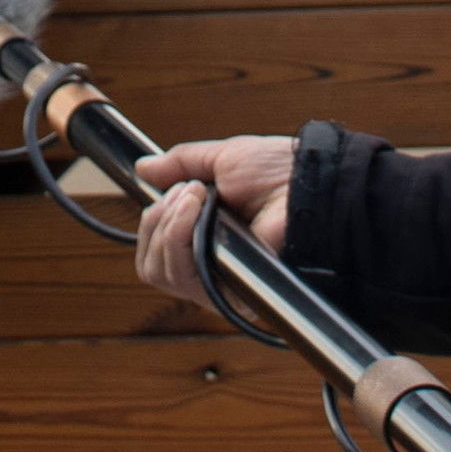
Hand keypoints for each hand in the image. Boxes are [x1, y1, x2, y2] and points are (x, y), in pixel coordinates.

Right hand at [134, 135, 295, 308]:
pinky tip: (197, 210)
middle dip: (158, 218)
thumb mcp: (224, 159)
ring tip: (196, 197)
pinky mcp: (227, 292)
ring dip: (167, 225)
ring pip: (159, 271)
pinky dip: (177, 236)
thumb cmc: (279, 172)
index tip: (174, 188)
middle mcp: (210, 265)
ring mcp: (217, 281)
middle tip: (189, 191)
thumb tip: (143, 168)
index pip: (156, 248)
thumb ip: (181, 164)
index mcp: (208, 236)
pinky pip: (179, 276)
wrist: (307, 185)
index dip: (155, 219)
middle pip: (151, 264)